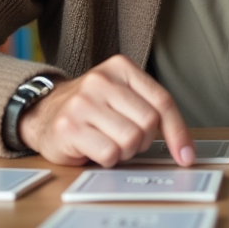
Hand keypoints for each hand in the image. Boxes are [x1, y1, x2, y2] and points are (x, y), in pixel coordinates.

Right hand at [18, 54, 194, 167]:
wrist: (43, 112)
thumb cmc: (91, 108)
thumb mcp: (121, 95)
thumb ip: (149, 108)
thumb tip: (184, 147)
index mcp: (121, 68)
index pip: (162, 101)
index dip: (178, 132)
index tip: (186, 155)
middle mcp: (101, 80)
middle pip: (148, 123)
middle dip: (143, 141)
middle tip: (126, 140)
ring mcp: (83, 103)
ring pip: (130, 140)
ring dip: (124, 151)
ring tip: (109, 142)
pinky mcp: (69, 127)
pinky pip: (108, 153)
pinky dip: (107, 159)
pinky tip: (94, 148)